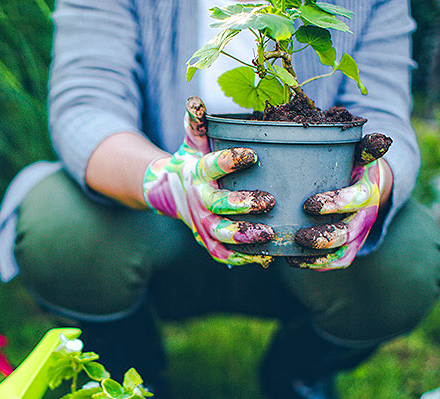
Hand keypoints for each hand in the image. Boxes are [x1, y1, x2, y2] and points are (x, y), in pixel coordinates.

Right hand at [142, 97, 275, 266]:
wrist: (170, 192)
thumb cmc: (193, 162)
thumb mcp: (194, 142)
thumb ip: (198, 123)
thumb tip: (196, 100)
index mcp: (199, 173)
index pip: (213, 166)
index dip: (231, 161)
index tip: (253, 154)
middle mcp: (199, 200)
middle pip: (218, 205)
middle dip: (242, 204)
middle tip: (268, 200)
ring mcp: (203, 223)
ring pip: (222, 233)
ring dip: (245, 235)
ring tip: (269, 233)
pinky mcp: (208, 241)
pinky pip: (224, 253)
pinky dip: (242, 257)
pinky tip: (265, 256)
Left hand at [289, 134, 391, 270]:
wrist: (367, 183)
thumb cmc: (353, 165)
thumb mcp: (359, 153)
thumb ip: (365, 147)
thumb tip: (381, 140)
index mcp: (367, 190)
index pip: (356, 199)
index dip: (335, 204)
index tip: (308, 205)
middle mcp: (365, 215)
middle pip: (348, 232)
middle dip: (324, 237)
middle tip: (299, 236)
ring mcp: (358, 234)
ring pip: (342, 252)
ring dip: (318, 255)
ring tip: (293, 253)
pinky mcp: (350, 247)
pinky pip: (336, 261)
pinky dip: (316, 264)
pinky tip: (292, 261)